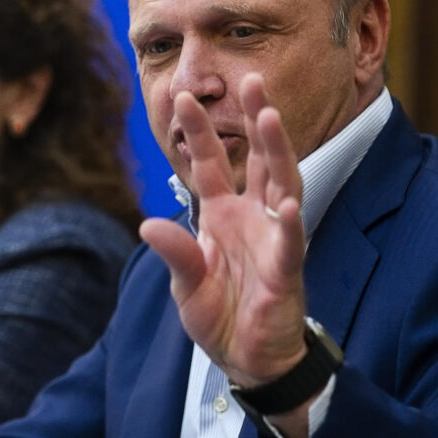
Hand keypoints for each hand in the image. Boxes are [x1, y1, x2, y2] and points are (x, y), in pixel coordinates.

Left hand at [140, 73, 307, 386]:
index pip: (211, 163)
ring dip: (276, 150)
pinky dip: (288, 222)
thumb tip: (147, 223)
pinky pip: (290, 241)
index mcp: (223, 213)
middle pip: (257, 158)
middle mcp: (252, 216)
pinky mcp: (287, 270)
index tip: (183, 96)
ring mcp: (273, 238)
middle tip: (251, 78)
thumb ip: (174, 252)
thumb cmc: (219, 314)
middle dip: (255, 118)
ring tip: (270, 116)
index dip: (199, 131)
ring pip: (281, 183)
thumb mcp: (186, 282)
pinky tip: (286, 201)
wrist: (247, 359)